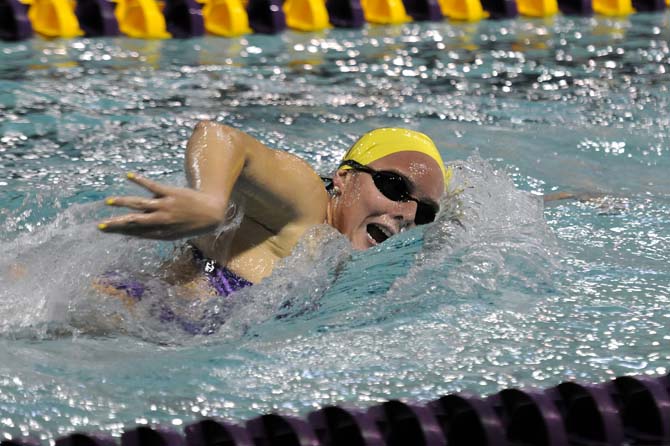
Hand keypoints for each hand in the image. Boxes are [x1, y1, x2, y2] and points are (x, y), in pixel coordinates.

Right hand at [98, 173, 228, 239]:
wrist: (212, 214)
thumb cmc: (191, 225)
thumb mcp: (173, 235)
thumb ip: (153, 233)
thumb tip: (134, 234)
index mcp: (161, 232)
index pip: (135, 232)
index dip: (119, 231)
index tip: (103, 229)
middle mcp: (161, 220)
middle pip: (134, 221)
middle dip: (116, 223)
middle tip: (100, 224)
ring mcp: (165, 206)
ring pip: (139, 204)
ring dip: (123, 202)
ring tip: (108, 201)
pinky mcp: (170, 193)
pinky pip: (152, 186)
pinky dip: (139, 180)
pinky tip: (128, 175)